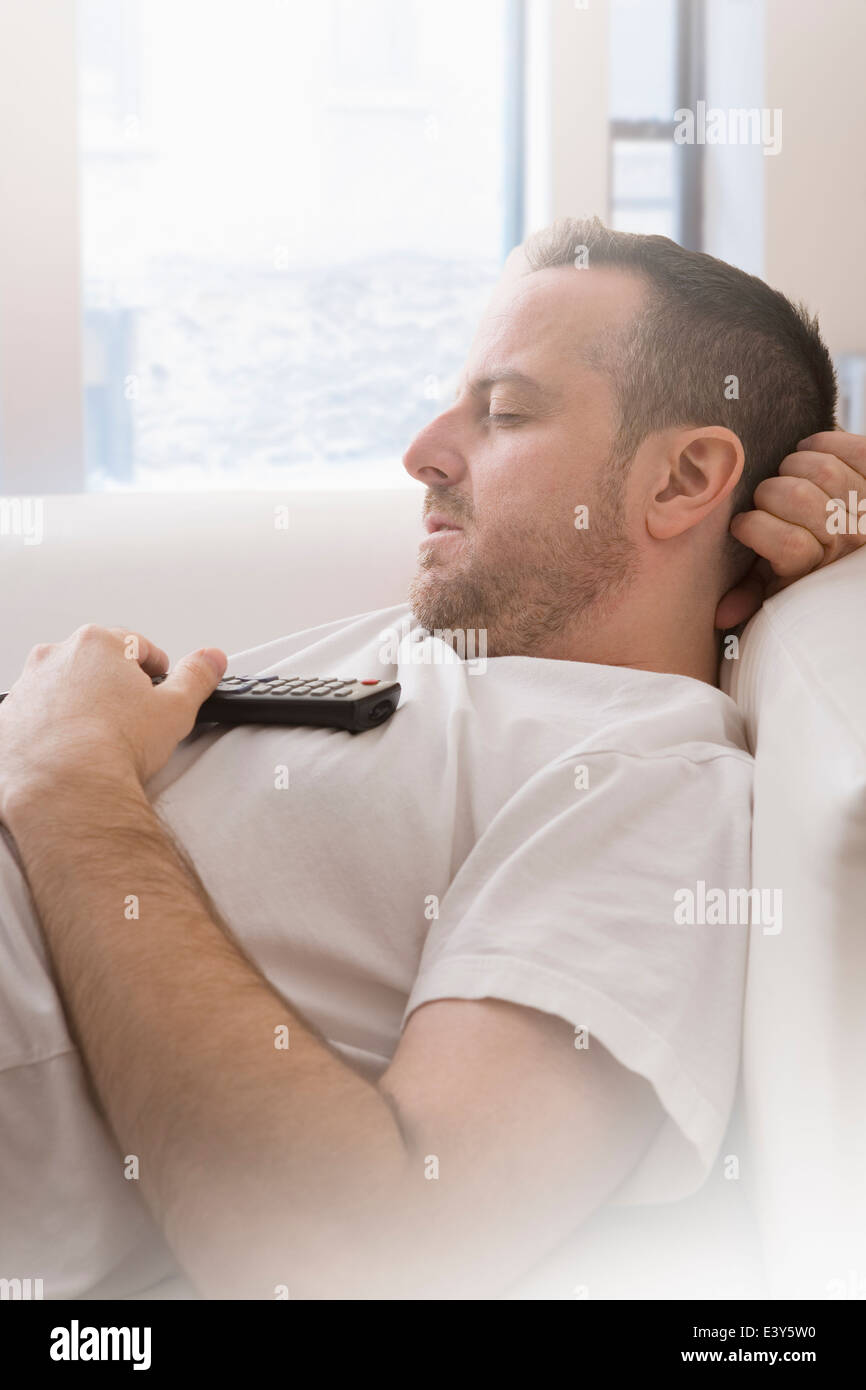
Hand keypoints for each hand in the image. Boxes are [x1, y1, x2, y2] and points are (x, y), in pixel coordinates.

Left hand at [0, 625, 225, 821]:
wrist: (66, 790)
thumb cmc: (112, 748)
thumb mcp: (176, 709)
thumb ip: (197, 677)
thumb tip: (211, 659)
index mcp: (97, 645)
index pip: (136, 646)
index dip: (156, 670)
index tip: (159, 689)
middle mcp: (55, 658)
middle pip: (96, 665)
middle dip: (115, 688)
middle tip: (132, 720)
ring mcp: (27, 688)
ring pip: (63, 690)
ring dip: (82, 706)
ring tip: (100, 740)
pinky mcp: (7, 721)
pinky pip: (36, 718)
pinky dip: (52, 730)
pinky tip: (70, 753)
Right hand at [714, 430, 865, 628]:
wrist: (850, 548)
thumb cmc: (808, 562)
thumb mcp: (779, 585)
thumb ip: (751, 591)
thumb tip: (722, 615)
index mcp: (815, 567)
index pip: (786, 545)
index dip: (752, 527)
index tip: (743, 525)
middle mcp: (847, 538)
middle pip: (797, 498)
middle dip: (770, 492)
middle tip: (766, 498)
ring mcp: (865, 506)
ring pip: (821, 470)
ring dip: (795, 465)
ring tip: (788, 474)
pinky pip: (852, 448)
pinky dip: (825, 442)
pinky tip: (810, 450)